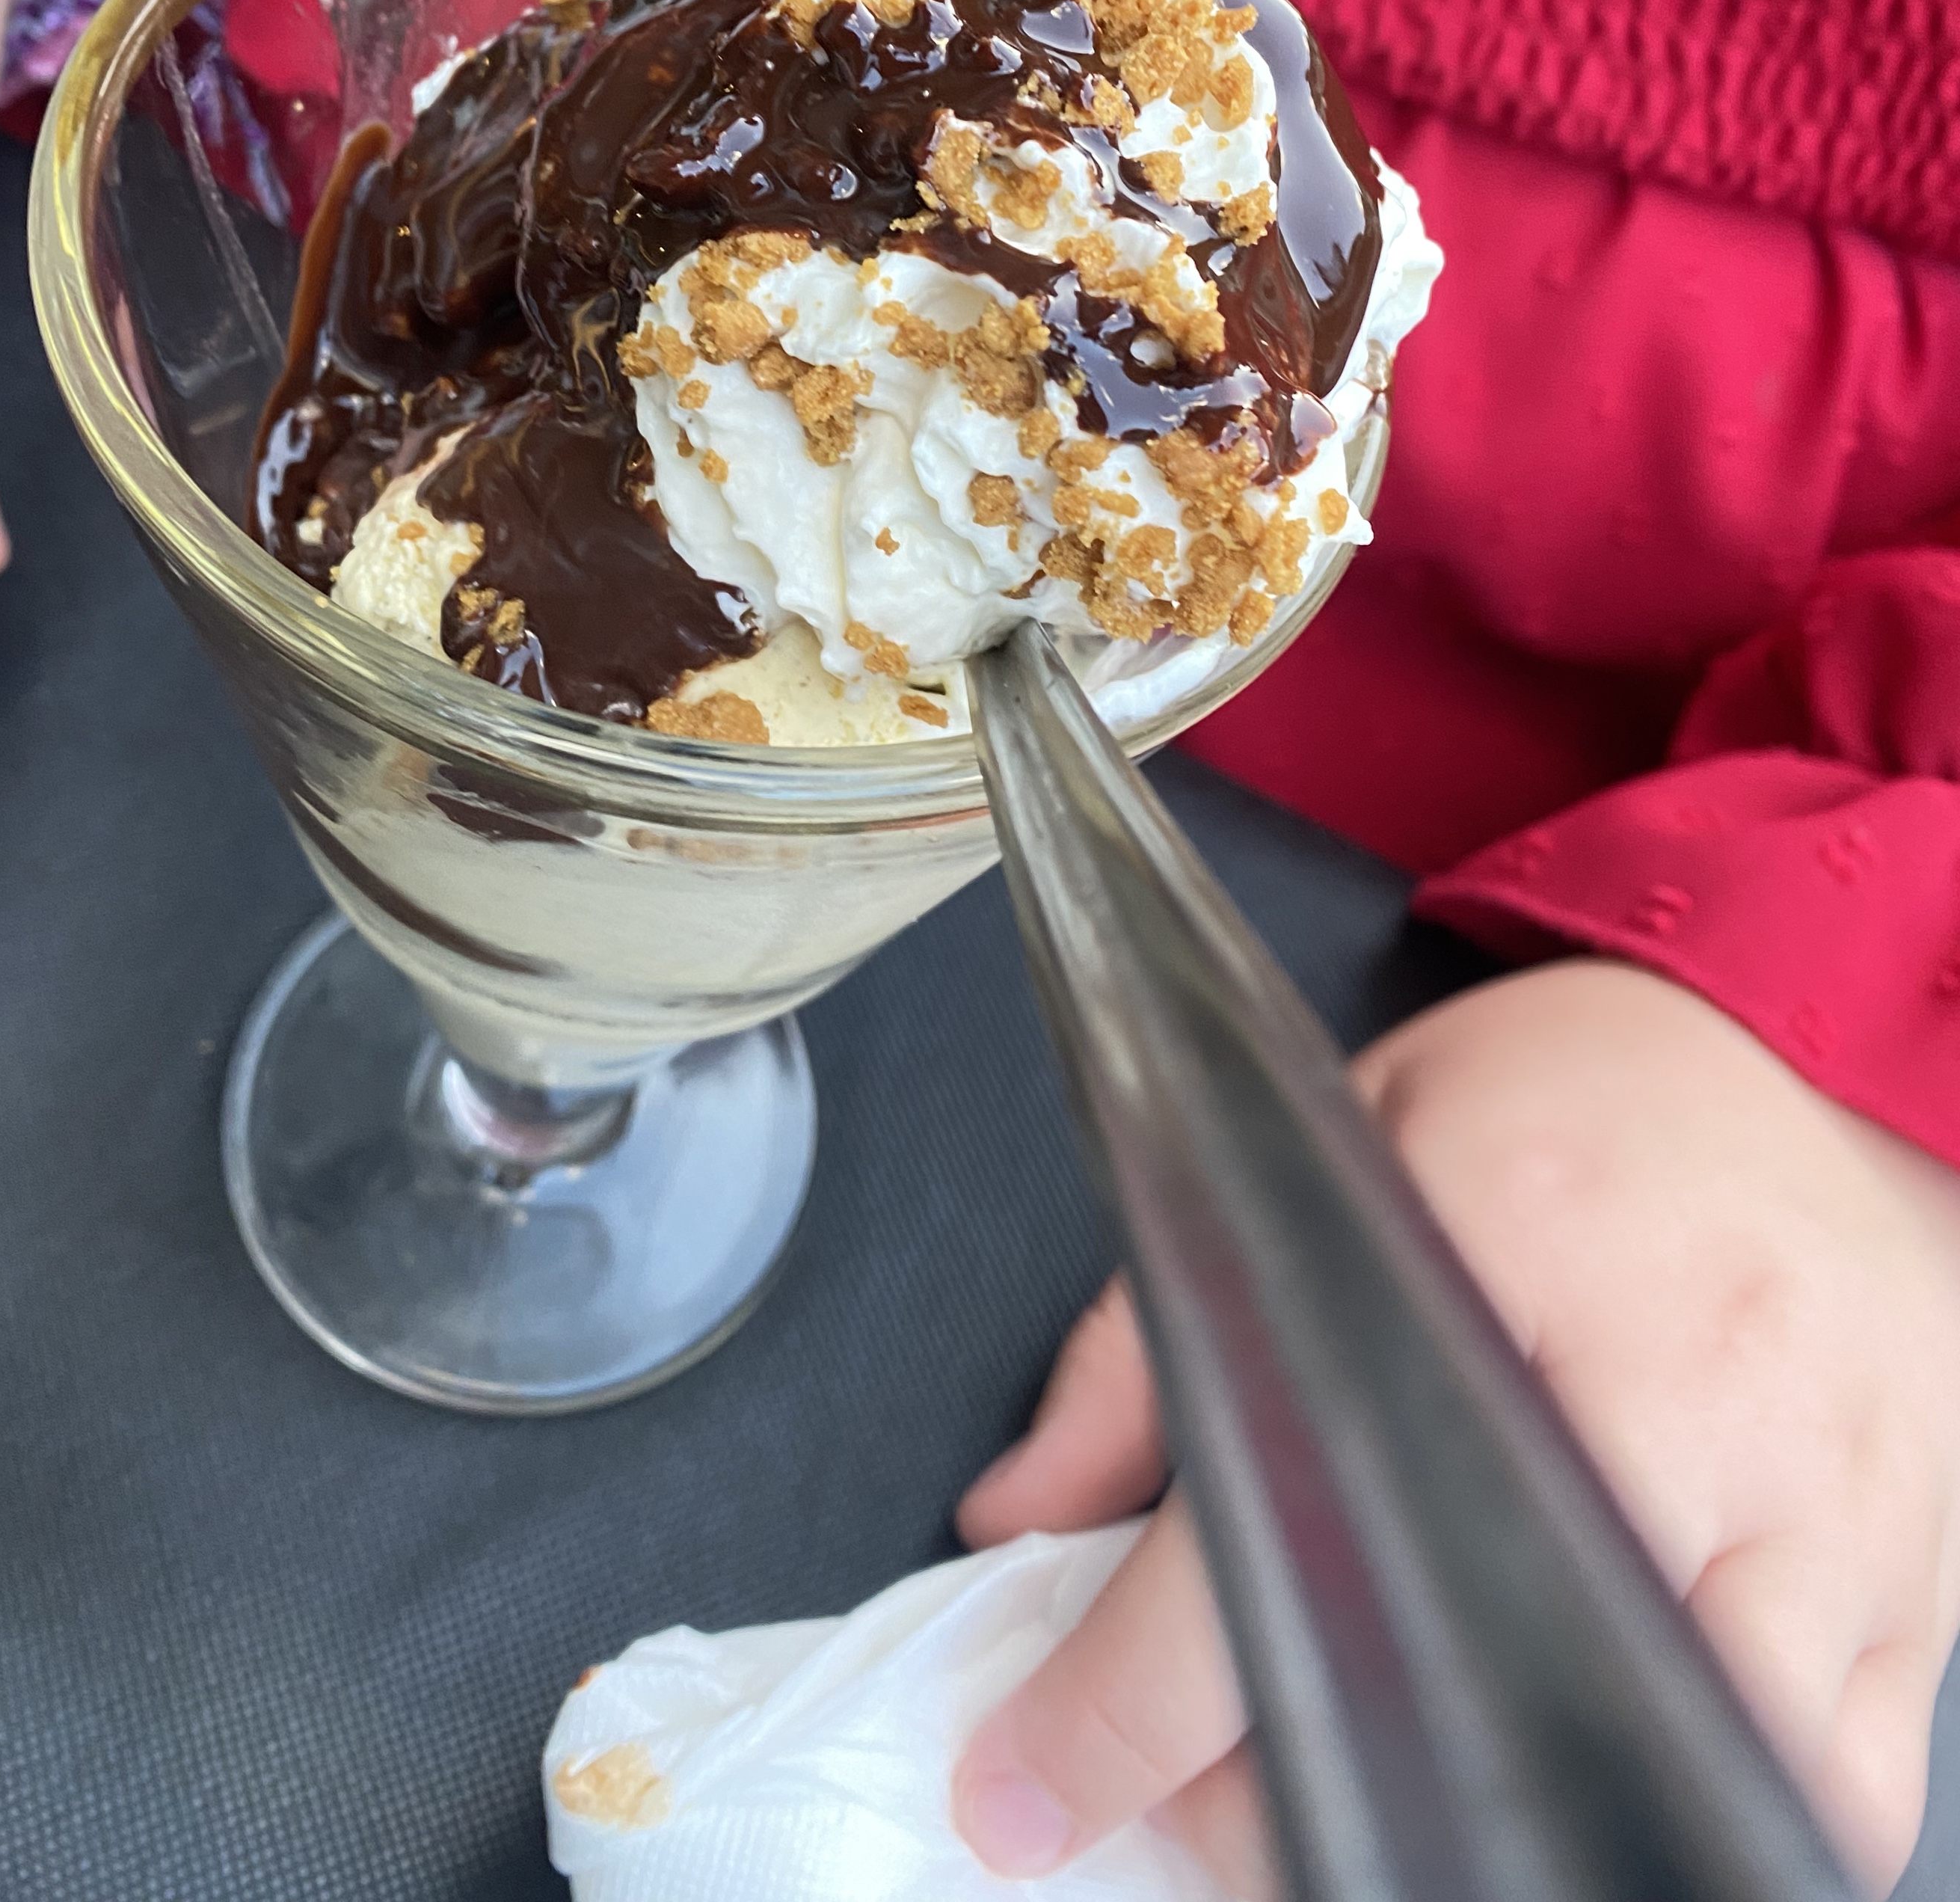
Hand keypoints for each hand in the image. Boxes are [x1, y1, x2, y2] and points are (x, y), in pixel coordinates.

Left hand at [952, 961, 1959, 1895]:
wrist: (1817, 1062)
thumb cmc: (1578, 1101)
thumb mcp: (1341, 1137)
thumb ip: (1163, 1320)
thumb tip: (1016, 1510)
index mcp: (1505, 1247)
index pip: (1277, 1532)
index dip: (1124, 1699)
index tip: (1025, 1784)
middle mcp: (1680, 1395)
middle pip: (1458, 1700)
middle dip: (1287, 1803)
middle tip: (1196, 1794)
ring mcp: (1819, 1510)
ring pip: (1647, 1782)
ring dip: (1483, 1832)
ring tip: (1381, 1786)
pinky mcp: (1907, 1590)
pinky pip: (1829, 1795)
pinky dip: (1691, 1826)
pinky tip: (1590, 1766)